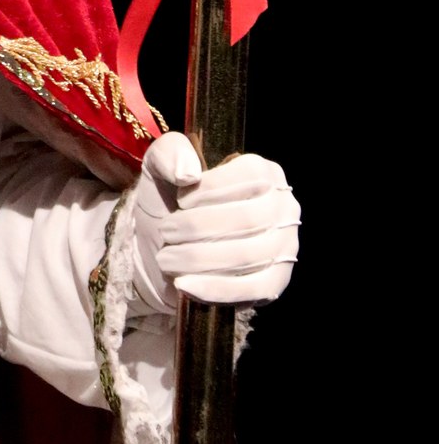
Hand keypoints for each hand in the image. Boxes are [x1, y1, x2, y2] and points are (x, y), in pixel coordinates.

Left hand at [130, 131, 298, 308]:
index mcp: (265, 173)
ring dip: (199, 258)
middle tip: (167, 232)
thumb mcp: (160, 168)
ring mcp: (284, 247)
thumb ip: (169, 153)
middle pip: (249, 219)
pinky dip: (215, 288)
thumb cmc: (168, 203)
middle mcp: (283, 208)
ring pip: (248, 255)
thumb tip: (188, 173)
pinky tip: (184, 284)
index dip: (212, 190)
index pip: (252, 176)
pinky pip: (253, 290)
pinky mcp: (275, 283)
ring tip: (167, 257)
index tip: (180, 200)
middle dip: (199, 228)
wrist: (163, 249)